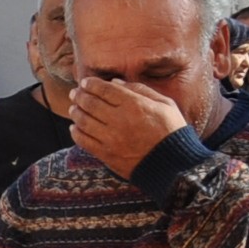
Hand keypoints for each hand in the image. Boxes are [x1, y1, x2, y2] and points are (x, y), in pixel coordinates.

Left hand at [68, 77, 189, 180]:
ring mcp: (111, 138)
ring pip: (83, 121)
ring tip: (73, 108)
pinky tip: (75, 127)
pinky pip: (83, 141)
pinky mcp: (106, 154)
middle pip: (90, 103)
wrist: (174, 165)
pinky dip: (76, 132)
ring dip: (75, 112)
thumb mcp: (165, 104)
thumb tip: (115, 82)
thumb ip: (140, 90)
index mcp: (135, 105)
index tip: (85, 82)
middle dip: (80, 96)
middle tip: (75, 93)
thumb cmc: (172, 131)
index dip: (91, 84)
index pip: (104, 89)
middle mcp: (120, 120)